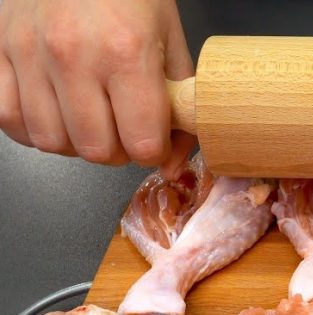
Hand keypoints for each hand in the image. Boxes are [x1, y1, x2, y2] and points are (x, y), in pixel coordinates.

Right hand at [0, 0, 196, 175]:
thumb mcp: (171, 39)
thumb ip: (181, 104)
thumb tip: (175, 162)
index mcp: (127, 53)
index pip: (141, 143)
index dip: (152, 150)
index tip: (153, 137)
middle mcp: (74, 56)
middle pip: (96, 150)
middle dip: (117, 151)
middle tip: (123, 128)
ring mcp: (29, 53)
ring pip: (51, 141)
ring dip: (75, 142)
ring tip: (90, 118)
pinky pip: (9, 117)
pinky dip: (33, 127)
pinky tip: (55, 112)